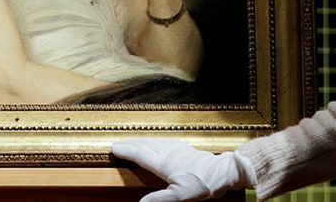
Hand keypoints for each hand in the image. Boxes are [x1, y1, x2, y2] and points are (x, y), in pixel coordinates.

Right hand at [113, 138, 255, 201]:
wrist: (221, 172)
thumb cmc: (202, 184)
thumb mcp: (178, 196)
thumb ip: (158, 199)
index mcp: (163, 163)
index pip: (139, 155)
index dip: (126, 151)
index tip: (114, 148)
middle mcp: (167, 152)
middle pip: (144, 144)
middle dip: (130, 143)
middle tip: (118, 143)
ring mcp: (176, 148)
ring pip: (153, 140)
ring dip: (140, 140)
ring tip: (132, 140)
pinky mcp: (184, 148)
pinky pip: (163, 140)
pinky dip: (153, 139)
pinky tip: (154, 141)